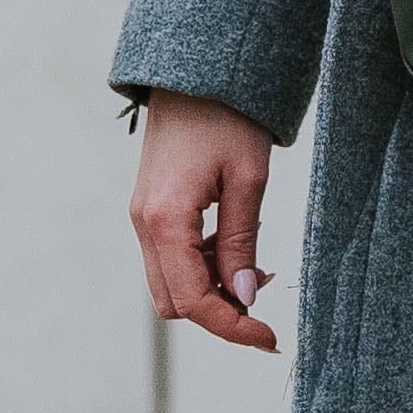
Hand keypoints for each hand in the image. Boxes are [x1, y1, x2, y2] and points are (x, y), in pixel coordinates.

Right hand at [130, 94, 278, 352]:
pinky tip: (234, 250)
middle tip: (265, 300)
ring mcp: (143, 218)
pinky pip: (170, 259)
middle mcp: (144, 225)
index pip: (193, 301)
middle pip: (174, 303)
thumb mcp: (248, 180)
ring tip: (255, 271)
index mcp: (165, 220)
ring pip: (169, 285)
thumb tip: (246, 298)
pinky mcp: (150, 210)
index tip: (269, 338)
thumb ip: (242, 243)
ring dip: (210, 292)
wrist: (194, 73)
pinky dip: (201, 269)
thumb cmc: (226, 116)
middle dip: (219, 313)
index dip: (232, 328)